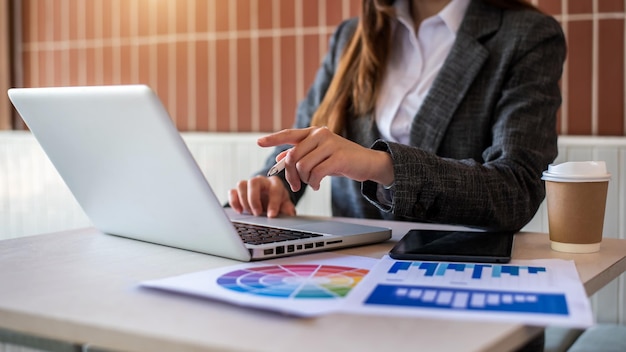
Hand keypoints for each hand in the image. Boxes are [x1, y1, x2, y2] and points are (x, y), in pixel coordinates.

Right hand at [228, 175, 296, 217]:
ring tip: (249, 212)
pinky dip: (234, 201)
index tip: (272, 215)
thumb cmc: (277, 202)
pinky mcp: (238, 191)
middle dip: (254, 199)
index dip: (273, 203)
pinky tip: (239, 211)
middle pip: (253, 182)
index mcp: (275, 183)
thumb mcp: (285, 205)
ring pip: (241, 185)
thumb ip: (288, 208)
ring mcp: (248, 185)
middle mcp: (261, 181)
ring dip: (244, 200)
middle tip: (257, 213)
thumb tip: (290, 213)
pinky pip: (232, 191)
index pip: (274, 189)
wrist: (268, 201)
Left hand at [258, 127, 393, 191]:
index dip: (273, 138)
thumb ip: (300, 154)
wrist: (368, 162)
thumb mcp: (319, 155)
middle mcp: (320, 134)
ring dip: (305, 180)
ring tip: (312, 183)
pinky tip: (318, 185)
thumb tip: (278, 158)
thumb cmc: (341, 159)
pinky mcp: (338, 157)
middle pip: (292, 156)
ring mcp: (330, 144)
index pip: (289, 134)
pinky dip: (314, 183)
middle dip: (290, 175)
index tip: (258, 142)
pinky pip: (316, 173)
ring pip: (303, 166)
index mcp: (314, 132)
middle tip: (296, 185)